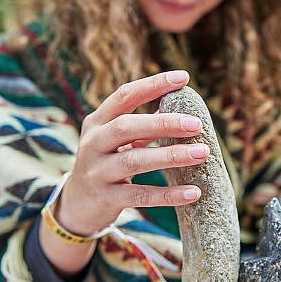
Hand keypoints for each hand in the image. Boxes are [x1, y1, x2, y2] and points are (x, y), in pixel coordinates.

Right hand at [56, 70, 209, 235]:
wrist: (78, 204)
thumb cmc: (106, 163)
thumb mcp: (114, 140)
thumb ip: (141, 125)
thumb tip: (182, 110)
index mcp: (97, 122)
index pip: (124, 96)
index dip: (153, 85)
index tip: (184, 77)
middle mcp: (93, 143)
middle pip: (127, 126)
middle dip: (163, 123)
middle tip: (197, 124)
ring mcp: (97, 172)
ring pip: (135, 160)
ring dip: (171, 156)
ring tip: (202, 153)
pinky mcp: (107, 198)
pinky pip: (141, 196)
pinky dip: (169, 194)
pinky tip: (194, 192)